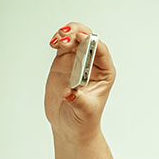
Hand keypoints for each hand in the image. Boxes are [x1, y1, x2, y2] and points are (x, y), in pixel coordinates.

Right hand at [44, 21, 115, 142]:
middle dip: (78, 33)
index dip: (91, 42)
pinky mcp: (63, 63)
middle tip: (66, 37)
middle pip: (88, 39)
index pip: (101, 52)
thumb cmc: (83, 120)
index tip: (80, 38)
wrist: (70, 126)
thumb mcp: (84, 111)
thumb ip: (78, 101)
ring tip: (58, 41)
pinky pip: (62, 45)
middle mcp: (93, 64)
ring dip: (66, 34)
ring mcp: (77, 62)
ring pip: (74, 38)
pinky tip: (53, 42)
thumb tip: (70, 93)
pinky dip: (58, 40)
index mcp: (105, 73)